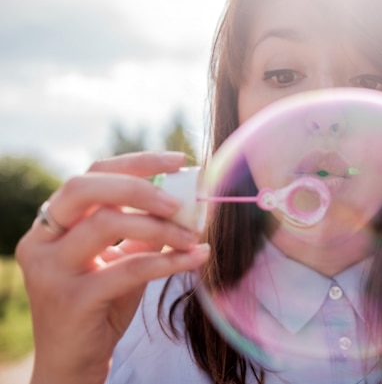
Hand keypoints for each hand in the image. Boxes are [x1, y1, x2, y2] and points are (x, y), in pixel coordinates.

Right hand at [16, 151, 209, 383]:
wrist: (75, 361)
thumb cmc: (101, 305)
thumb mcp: (121, 259)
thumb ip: (143, 230)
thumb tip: (185, 199)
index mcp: (53, 224)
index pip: (92, 175)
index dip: (137, 163)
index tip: (178, 161)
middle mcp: (43, 241)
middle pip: (86, 188)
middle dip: (139, 186)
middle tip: (179, 200)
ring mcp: (51, 270)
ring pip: (106, 223)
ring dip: (160, 226)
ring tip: (193, 235)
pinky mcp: (72, 299)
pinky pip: (128, 268)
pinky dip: (168, 260)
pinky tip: (196, 258)